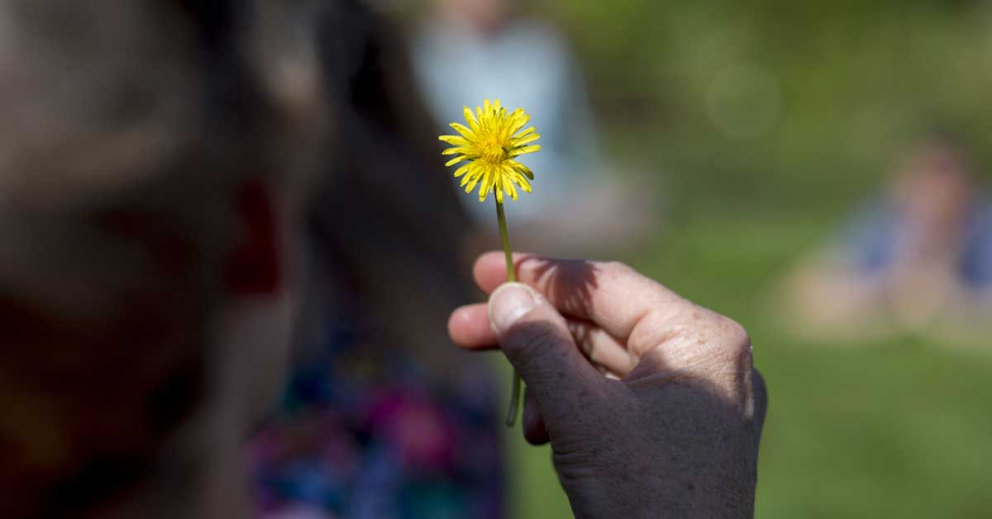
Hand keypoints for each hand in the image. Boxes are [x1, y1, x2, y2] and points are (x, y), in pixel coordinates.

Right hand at [449, 253, 766, 518]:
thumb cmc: (643, 499)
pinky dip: (574, 409)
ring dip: (549, 380)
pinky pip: (616, 400)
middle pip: (600, 325)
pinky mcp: (678, 433)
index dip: (540, 275)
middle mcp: (707, 360)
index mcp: (701, 339)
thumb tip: (505, 295)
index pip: (607, 286)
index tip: (482, 268)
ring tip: (521, 415)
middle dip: (531, 333)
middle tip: (462, 329)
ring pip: (604, 364)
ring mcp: (696, 400)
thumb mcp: (582, 416)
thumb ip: (539, 346)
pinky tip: (544, 434)